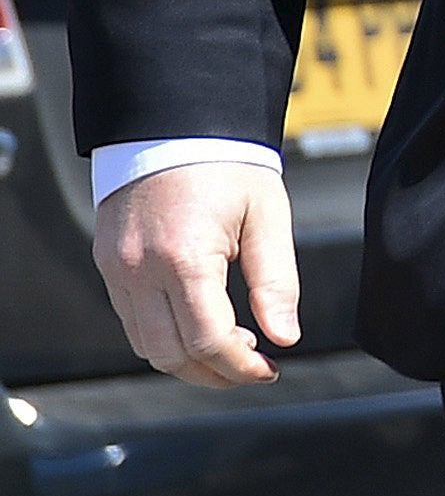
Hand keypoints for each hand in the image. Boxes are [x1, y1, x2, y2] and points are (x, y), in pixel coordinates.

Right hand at [95, 163, 300, 386]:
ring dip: (187, 358)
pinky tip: (199, 322)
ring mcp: (117, 268)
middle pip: (169, 354)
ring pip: (144, 344)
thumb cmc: (226, 162)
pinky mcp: (109, 263)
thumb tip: (285, 337)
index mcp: (183, 257)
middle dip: (214, 372)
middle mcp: (140, 269)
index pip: (208, 340)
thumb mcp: (267, 216)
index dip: (241, 366)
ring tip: (232, 344)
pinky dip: (164, 335)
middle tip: (253, 367)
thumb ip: (277, 281)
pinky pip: (131, 319)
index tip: (269, 370)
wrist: (175, 122)